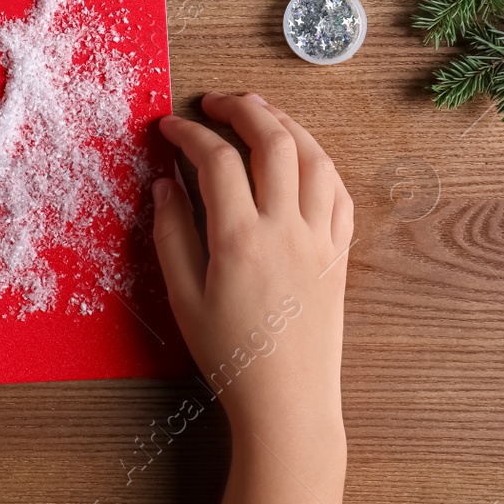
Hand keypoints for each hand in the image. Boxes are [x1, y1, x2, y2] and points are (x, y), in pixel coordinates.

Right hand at [153, 93, 352, 503]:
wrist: (288, 401)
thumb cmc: (229, 355)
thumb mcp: (182, 297)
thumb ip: (171, 233)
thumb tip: (163, 183)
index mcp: (241, 239)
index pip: (216, 160)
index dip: (189, 133)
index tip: (168, 127)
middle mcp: (287, 230)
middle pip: (274, 142)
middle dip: (243, 109)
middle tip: (214, 102)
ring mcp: (321, 239)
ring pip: (314, 157)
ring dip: (286, 124)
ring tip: (258, 114)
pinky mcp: (340, 254)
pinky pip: (338, 191)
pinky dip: (318, 161)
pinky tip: (299, 156)